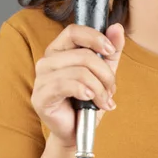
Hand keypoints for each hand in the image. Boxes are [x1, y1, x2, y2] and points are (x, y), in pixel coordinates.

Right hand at [31, 23, 124, 148]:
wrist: (77, 131)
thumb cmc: (88, 100)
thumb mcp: (104, 72)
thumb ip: (111, 50)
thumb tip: (117, 27)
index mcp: (59, 50)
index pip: (74, 31)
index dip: (95, 37)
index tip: (111, 50)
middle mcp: (47, 61)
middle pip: (83, 54)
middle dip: (105, 73)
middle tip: (111, 88)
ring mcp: (41, 79)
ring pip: (79, 71)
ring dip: (99, 87)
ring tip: (104, 100)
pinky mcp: (40, 97)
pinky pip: (67, 85)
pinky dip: (86, 92)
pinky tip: (91, 101)